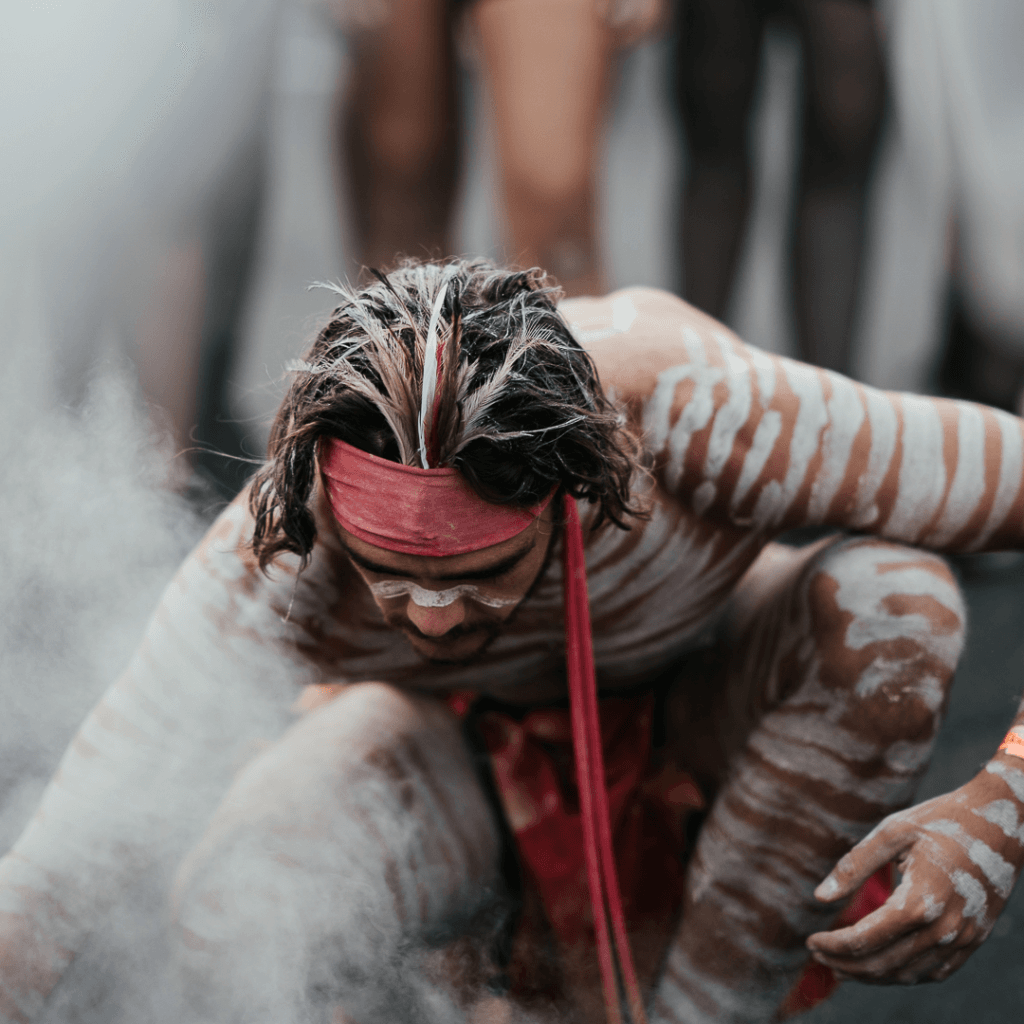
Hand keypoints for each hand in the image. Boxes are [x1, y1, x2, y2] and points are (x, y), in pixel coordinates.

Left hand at [806, 757, 1023, 983]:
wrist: (1001, 825)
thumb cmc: (940, 822)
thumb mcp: (891, 832)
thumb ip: (853, 866)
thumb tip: (819, 896)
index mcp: (919, 901)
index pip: (866, 939)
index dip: (834, 945)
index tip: (810, 941)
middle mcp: (944, 929)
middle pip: (884, 964)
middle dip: (846, 965)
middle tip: (818, 955)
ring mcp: (963, 940)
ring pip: (908, 974)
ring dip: (871, 976)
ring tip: (842, 965)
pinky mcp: (973, 941)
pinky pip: (934, 972)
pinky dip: (903, 974)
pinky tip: (881, 964)